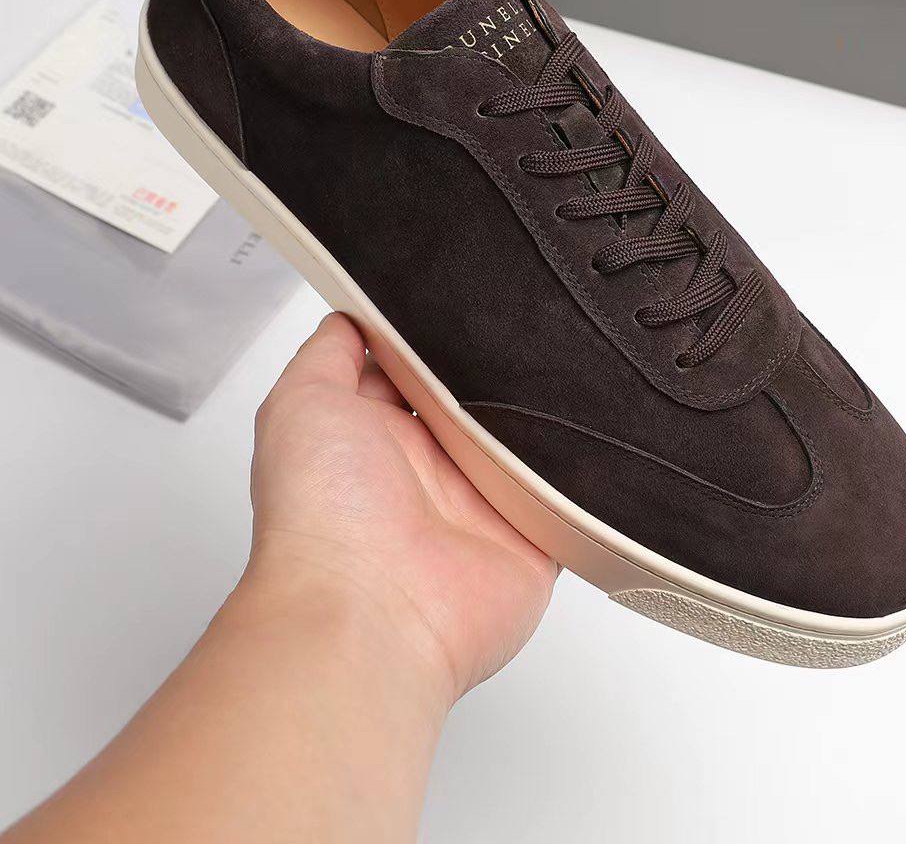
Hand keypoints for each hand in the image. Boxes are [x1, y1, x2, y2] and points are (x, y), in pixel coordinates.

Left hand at [245, 313, 557, 703]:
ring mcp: (484, 503)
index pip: (418, 369)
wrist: (370, 614)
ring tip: (575, 353)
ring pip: (529, 438)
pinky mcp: (533, 537)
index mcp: (378, 434)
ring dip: (544, 410)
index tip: (469, 290)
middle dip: (499, 364)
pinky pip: (572, 493)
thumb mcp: (302, 405)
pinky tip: (603, 423)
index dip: (438, 333)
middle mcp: (431, 467)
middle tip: (532, 315)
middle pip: (479, 397)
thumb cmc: (321, 513)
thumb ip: (329, 354)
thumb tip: (352, 315)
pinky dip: (586, 467)